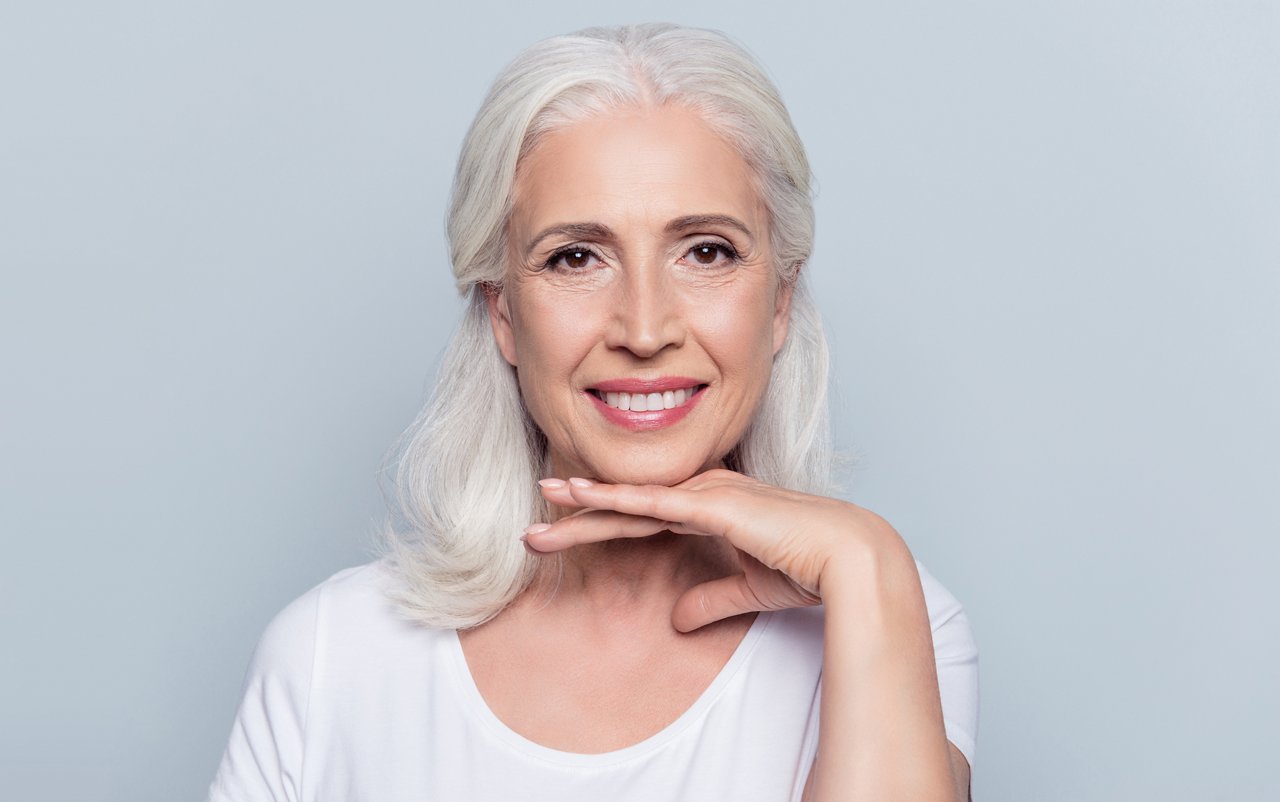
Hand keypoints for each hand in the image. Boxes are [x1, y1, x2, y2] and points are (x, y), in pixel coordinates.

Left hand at [524, 469, 907, 631]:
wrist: (848, 558)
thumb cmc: (808, 568)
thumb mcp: (746, 589)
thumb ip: (709, 599)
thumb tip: (675, 621)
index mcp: (711, 507)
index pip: (643, 515)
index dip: (603, 521)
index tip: (564, 527)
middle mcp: (704, 493)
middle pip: (627, 505)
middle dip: (579, 513)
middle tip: (534, 521)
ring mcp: (707, 494)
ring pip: (631, 500)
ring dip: (584, 503)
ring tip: (542, 503)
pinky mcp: (713, 505)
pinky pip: (652, 502)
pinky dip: (614, 499)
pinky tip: (581, 497)